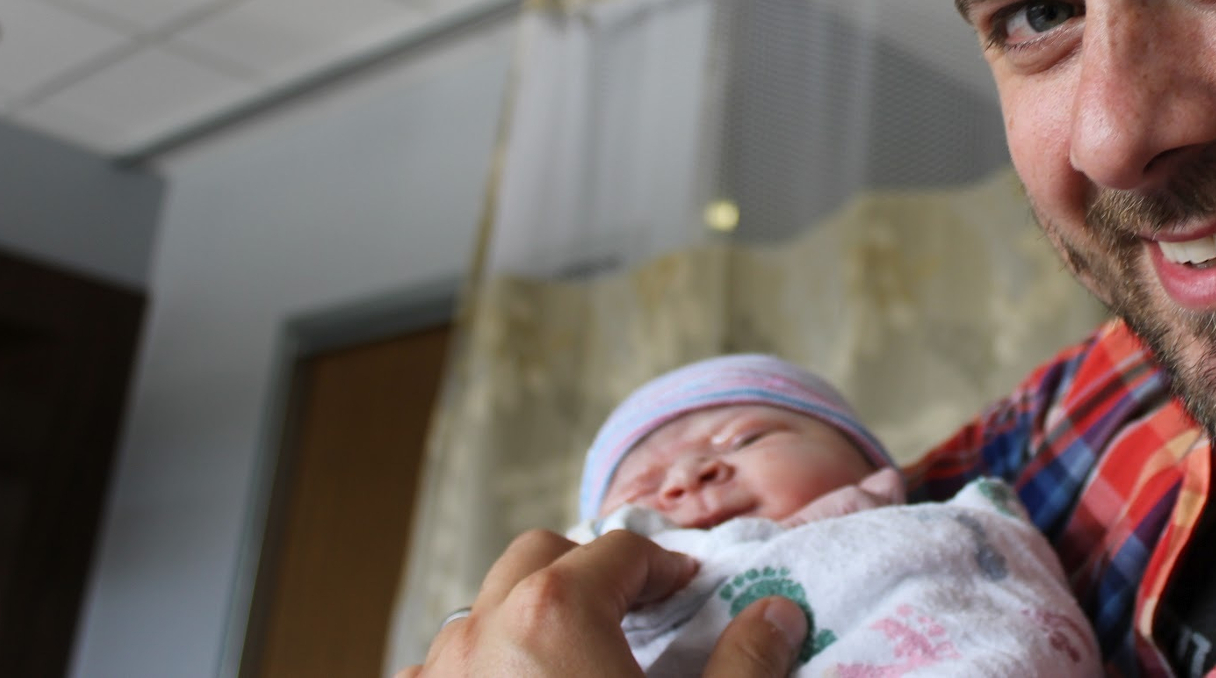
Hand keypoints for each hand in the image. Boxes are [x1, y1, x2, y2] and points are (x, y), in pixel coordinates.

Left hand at [393, 528, 806, 677]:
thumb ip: (747, 665)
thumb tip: (777, 617)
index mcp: (555, 614)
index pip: (618, 550)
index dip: (665, 566)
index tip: (690, 591)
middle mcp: (480, 635)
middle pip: (535, 558)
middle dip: (587, 570)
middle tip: (635, 609)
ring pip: (477, 614)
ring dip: (526, 619)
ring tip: (576, 665)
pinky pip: (438, 677)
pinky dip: (478, 674)